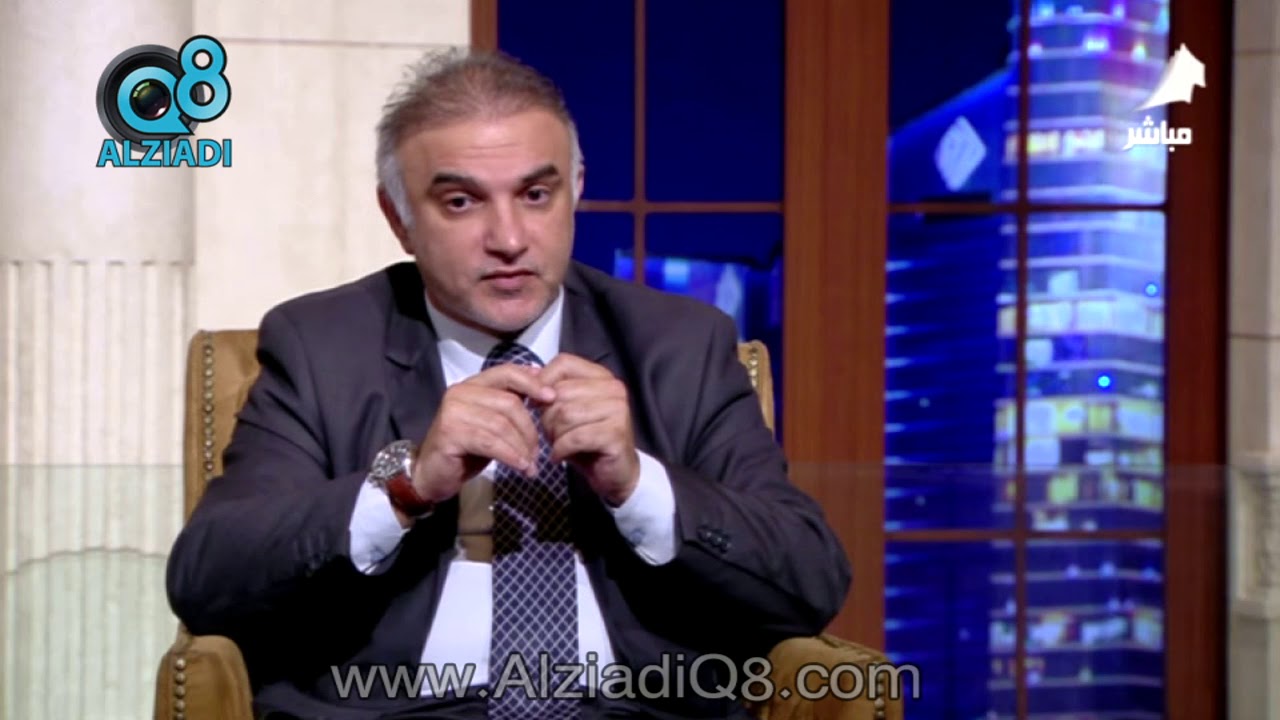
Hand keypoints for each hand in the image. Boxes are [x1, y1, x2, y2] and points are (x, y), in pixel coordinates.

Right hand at [410, 364, 554, 503]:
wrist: (432, 475)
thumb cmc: (466, 449)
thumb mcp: (492, 424)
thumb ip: (510, 406)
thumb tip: (544, 389)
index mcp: (472, 385)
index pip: (507, 372)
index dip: (531, 382)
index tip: (552, 397)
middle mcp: (460, 392)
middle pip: (509, 403)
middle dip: (529, 429)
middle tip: (537, 453)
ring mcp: (453, 411)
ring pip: (502, 424)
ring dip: (522, 447)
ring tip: (530, 465)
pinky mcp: (451, 433)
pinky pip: (491, 442)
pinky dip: (510, 456)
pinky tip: (521, 467)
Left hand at [539, 353, 639, 505]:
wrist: (615, 474)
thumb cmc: (587, 441)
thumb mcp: (567, 411)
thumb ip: (552, 392)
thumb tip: (527, 372)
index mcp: (602, 377)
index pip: (564, 363)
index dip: (542, 381)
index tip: (535, 403)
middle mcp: (614, 389)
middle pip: (560, 392)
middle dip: (546, 417)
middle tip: (550, 434)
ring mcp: (618, 410)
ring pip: (565, 414)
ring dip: (553, 435)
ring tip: (557, 445)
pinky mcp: (616, 434)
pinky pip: (574, 437)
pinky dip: (560, 450)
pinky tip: (560, 456)